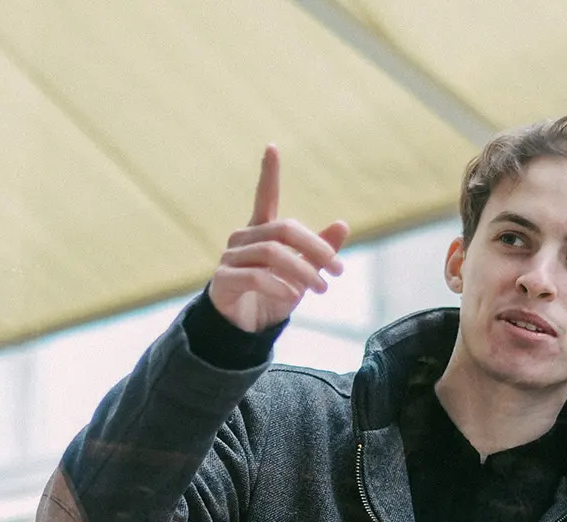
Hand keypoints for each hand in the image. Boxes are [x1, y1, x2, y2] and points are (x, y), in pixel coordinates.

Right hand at [208, 145, 352, 332]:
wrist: (244, 329)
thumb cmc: (274, 296)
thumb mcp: (304, 274)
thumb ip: (320, 251)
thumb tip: (343, 224)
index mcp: (261, 232)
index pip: (265, 197)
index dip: (269, 173)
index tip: (272, 147)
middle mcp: (243, 239)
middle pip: (284, 229)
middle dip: (316, 247)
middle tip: (339, 270)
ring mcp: (230, 258)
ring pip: (273, 254)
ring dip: (303, 272)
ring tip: (321, 290)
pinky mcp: (223, 280)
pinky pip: (255, 276)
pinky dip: (279, 286)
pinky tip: (293, 297)